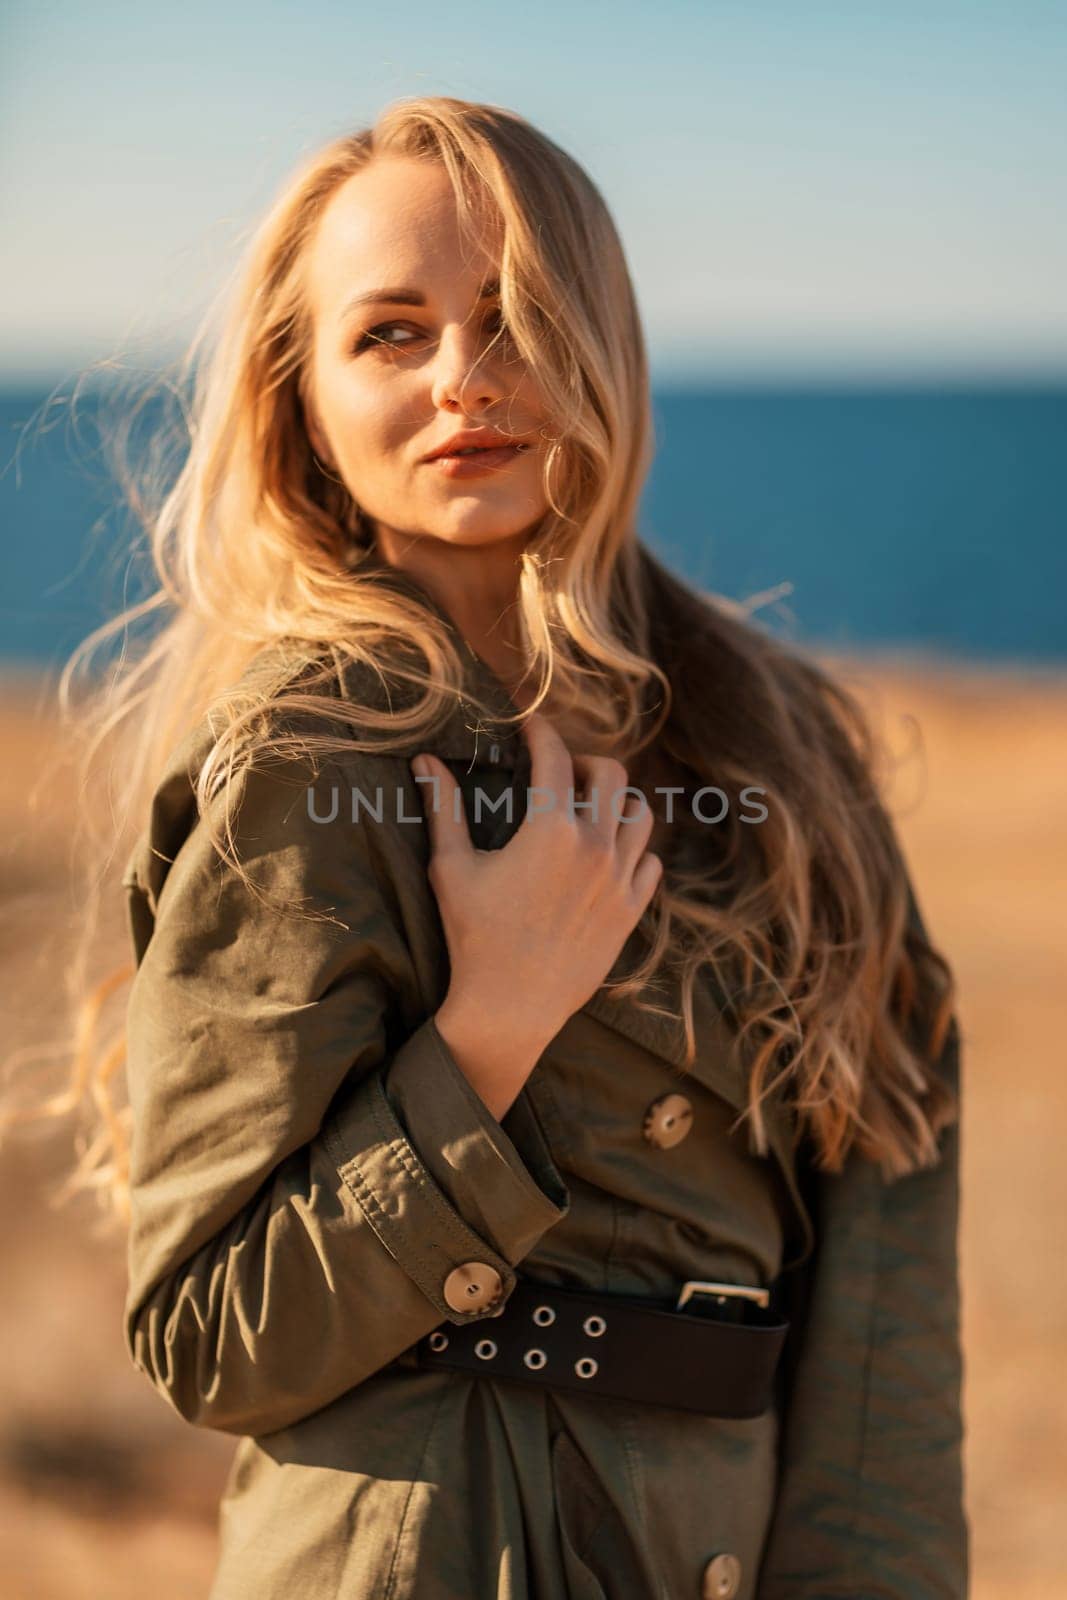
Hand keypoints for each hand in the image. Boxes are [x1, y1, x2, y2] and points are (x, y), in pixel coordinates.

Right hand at [411, 711, 662, 1116]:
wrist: (510, 1008)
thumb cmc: (473, 938)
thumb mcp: (452, 869)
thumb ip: (443, 809)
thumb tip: (425, 760)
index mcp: (551, 831)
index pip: (555, 757)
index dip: (541, 731)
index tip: (530, 724)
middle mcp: (596, 847)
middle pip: (612, 774)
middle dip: (585, 762)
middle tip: (561, 771)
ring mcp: (620, 880)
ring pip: (640, 815)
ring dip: (616, 802)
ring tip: (588, 809)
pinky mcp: (631, 911)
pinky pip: (650, 860)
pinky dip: (633, 848)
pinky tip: (607, 854)